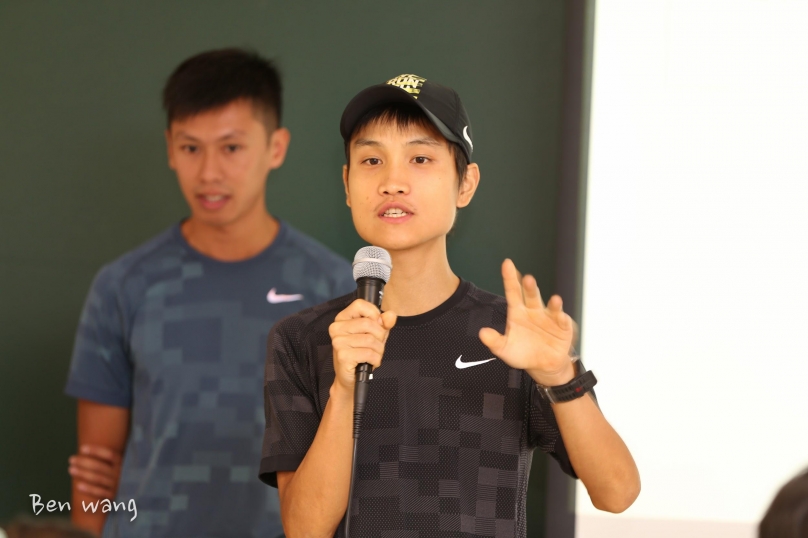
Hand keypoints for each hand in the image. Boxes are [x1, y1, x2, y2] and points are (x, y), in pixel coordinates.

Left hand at [68, 444, 121, 498]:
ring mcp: (116, 485)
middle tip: (71, 459)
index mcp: (121, 463)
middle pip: (100, 466)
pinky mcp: (112, 496)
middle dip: (84, 462)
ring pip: (98, 479)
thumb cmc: (111, 475)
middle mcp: (120, 473)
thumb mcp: (112, 465)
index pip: (109, 455)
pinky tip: (78, 485)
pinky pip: (99, 492)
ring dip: (83, 474)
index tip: (82, 448)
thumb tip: (83, 448)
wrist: (124, 493)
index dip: (96, 451)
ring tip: (70, 469)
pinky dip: (88, 489)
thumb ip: (102, 458)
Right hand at [328, 299, 396, 397]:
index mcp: (342, 318)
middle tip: (376, 345)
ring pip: (370, 340)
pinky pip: (369, 353)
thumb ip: (384, 323)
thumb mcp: (376, 334)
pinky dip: (376, 359)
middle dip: (380, 336)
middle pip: (368, 323)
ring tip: (374, 355)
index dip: (374, 314)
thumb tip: (390, 316)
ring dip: (379, 350)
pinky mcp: (343, 356)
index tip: (378, 324)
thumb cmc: (362, 353)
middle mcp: (337, 328)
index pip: (360, 304)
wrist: (351, 377)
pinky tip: (371, 362)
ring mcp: (338, 342)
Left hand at [479, 259, 576, 385]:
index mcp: (518, 312)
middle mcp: (533, 311)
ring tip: (554, 300)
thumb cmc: (523, 353)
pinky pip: (562, 320)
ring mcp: (549, 317)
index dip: (509, 278)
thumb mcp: (504, 349)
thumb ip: (494, 341)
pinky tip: (561, 316)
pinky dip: (562, 317)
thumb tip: (482, 333)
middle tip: (527, 279)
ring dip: (553, 303)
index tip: (507, 263)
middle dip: (530, 287)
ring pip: (551, 306)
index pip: (513, 292)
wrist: (543, 366)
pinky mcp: (562, 327)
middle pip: (531, 296)